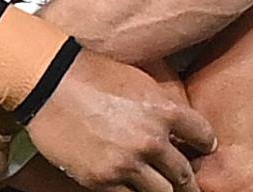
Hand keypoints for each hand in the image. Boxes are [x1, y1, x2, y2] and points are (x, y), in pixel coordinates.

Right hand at [27, 49, 214, 191]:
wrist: (48, 82)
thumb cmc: (90, 73)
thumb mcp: (137, 80)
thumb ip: (160, 105)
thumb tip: (174, 124)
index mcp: (164, 111)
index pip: (203, 136)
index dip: (204, 144)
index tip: (202, 149)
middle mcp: (151, 141)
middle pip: (185, 174)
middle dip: (186, 179)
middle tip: (186, 183)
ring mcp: (126, 163)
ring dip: (161, 189)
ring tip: (159, 186)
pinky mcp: (102, 180)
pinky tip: (130, 186)